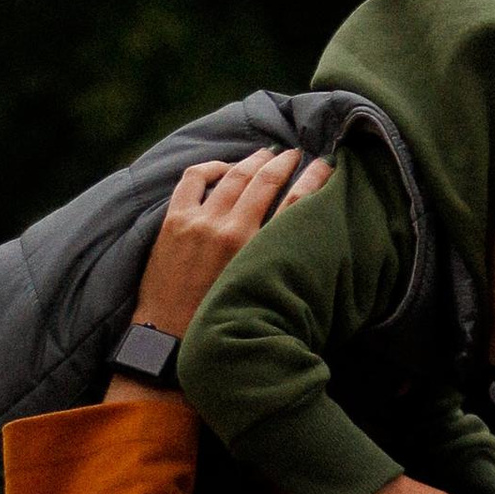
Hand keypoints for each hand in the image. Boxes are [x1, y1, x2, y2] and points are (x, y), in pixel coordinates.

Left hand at [119, 148, 331, 349]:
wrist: (168, 340)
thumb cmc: (219, 322)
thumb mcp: (260, 294)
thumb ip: (280, 266)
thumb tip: (306, 246)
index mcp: (258, 253)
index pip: (297, 204)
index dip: (315, 179)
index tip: (325, 165)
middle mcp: (230, 231)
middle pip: (265, 181)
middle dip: (284, 162)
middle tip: (295, 153)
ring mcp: (200, 223)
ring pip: (233, 175)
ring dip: (253, 160)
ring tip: (266, 153)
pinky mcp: (174, 222)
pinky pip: (193, 178)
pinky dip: (211, 167)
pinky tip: (223, 168)